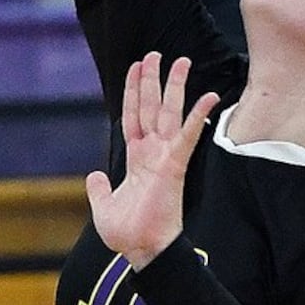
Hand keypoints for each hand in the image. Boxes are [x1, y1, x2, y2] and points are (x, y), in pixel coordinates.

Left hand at [85, 51, 216, 271]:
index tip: (135, 68)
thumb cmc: (128, 234)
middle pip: (151, 107)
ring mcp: (165, 157)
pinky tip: (210, 96)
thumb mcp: (103, 207)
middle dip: (153, 80)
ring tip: (180, 60)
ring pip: (169, 113)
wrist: (143, 251)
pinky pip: (188, 135)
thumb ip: (99, 189)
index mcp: (136, 159)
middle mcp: (152, 153)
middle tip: (155, 53)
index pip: (132, 117)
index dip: (132, 92)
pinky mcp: (176, 166)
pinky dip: (198, 116)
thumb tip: (94, 176)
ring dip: (175, 86)